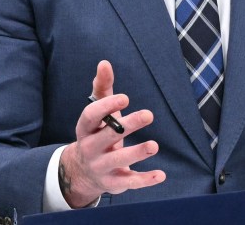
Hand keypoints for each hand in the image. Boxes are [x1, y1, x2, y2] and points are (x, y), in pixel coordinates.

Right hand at [58, 60, 164, 207]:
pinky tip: (161, 175)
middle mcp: (90, 148)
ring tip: (154, 145)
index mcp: (85, 128)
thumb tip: (104, 63)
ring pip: (119, 160)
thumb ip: (102, 88)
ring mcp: (101, 167)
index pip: (90, 116)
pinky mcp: (114, 182)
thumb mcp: (97, 113)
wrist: (82, 172)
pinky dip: (145, 180)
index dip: (106, 107)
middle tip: (148, 114)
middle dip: (128, 125)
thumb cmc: (96, 133)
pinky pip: (129, 182)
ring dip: (137, 153)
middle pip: (108, 136)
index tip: (125, 98)